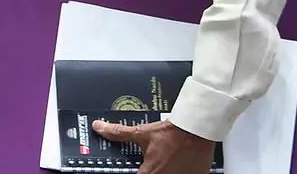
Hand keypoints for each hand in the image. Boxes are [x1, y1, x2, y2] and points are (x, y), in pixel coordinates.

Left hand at [91, 119, 215, 173]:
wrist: (197, 129)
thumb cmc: (172, 133)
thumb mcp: (141, 132)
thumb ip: (118, 133)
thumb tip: (99, 128)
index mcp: (151, 173)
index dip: (133, 171)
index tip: (138, 168)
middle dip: (149, 169)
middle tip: (150, 162)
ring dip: (165, 170)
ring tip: (166, 159)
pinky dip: (178, 170)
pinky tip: (177, 162)